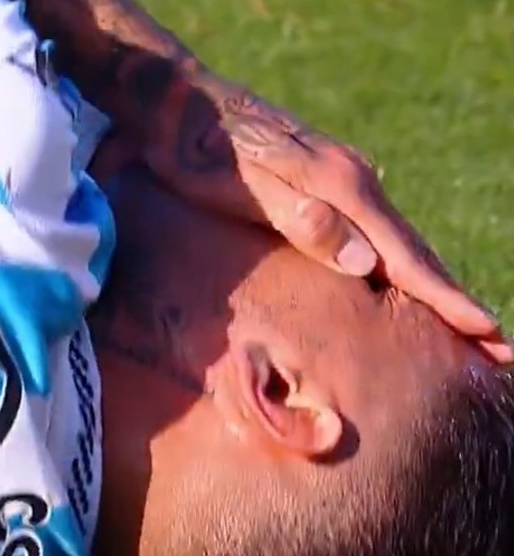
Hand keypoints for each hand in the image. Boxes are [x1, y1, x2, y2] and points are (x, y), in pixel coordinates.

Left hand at [135, 74, 511, 362]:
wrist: (181, 103)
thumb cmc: (200, 151)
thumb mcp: (242, 188)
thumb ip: (301, 221)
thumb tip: (365, 263)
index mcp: (342, 188)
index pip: (404, 257)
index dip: (444, 298)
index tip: (485, 332)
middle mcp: (354, 180)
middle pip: (414, 250)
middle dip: (452, 299)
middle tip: (496, 345)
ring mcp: (342, 177)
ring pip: (396, 240)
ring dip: (429, 282)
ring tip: (460, 322)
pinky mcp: (325, 180)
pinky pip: (374, 229)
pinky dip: (398, 261)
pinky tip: (400, 281)